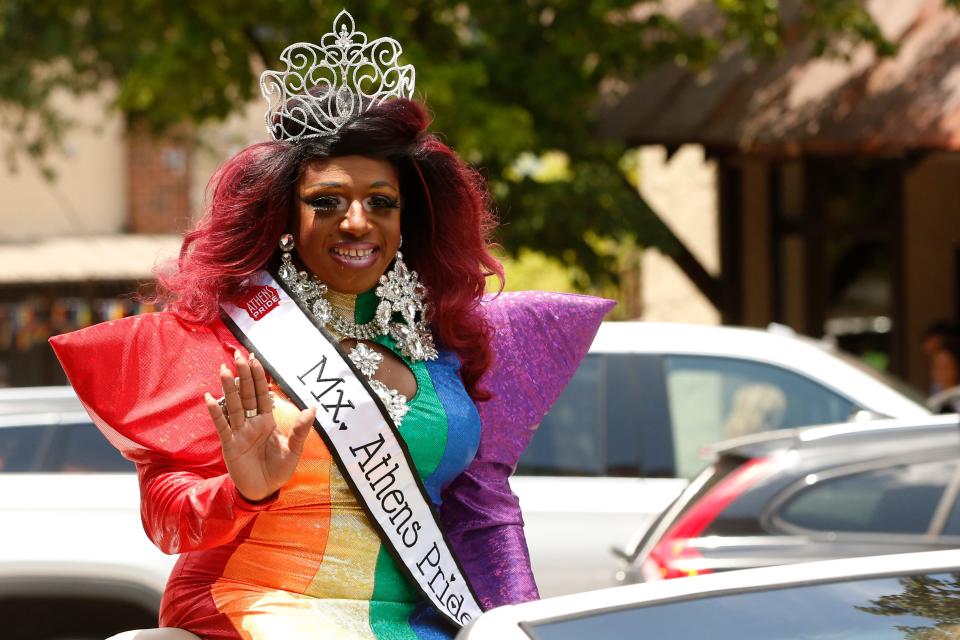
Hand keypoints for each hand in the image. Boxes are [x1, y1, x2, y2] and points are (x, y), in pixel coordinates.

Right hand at [204, 351, 315, 501]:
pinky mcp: (229, 445)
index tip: (255, 358)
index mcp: (268, 421)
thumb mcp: (294, 450)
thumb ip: (301, 430)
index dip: (258, 377)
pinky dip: (215, 413)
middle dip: (243, 376)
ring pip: (234, 406)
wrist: (263, 490)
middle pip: (246, 395)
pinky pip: (222, 426)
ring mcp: (239, 432)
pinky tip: (209, 398)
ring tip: (224, 370)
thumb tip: (313, 408)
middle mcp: (252, 423)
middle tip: (238, 355)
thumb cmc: (279, 469)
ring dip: (229, 389)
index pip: (262, 394)